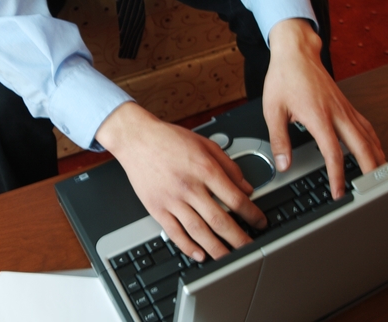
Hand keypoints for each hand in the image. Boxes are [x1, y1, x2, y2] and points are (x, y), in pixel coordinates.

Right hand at [96, 102, 267, 260]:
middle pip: (219, 220)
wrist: (137, 138)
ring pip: (198, 231)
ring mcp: (172, 199)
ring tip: (230, 258)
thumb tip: (247, 187)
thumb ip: (228, 165)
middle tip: (250, 248)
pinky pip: (174, 232)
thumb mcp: (205, 144)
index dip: (252, 213)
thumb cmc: (169, 138)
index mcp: (204, 168)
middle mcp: (189, 186)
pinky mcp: (156, 207)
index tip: (260, 221)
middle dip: (239, 238)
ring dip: (217, 249)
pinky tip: (199, 254)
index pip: (235, 198)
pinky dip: (188, 247)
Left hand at [265, 19, 385, 198]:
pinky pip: (365, 125)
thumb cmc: (284, 78)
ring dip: (375, 156)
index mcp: (318, 116)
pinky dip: (373, 140)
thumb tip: (283, 164)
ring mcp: (344, 108)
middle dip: (369, 170)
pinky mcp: (346, 104)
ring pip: (368, 135)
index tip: (338, 192)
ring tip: (379, 176)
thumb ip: (278, 139)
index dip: (337, 176)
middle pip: (361, 146)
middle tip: (371, 189)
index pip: (333, 153)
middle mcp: (336, 113)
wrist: (296, 53)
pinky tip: (374, 149)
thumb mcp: (272, 109)